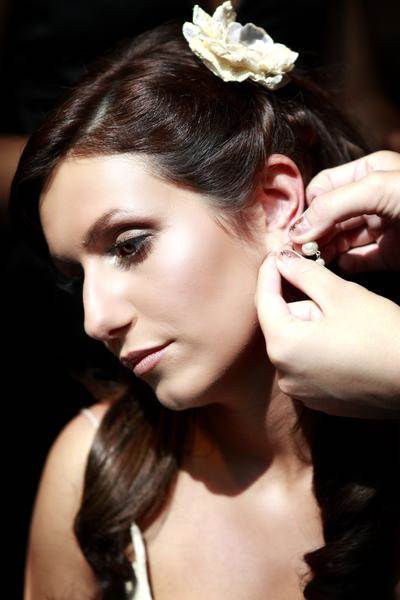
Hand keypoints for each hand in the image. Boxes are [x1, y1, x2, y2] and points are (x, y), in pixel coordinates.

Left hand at [255, 250, 399, 417]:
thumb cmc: (383, 336)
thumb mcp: (340, 294)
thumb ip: (304, 273)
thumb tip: (282, 259)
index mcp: (284, 348)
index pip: (264, 300)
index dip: (270, 272)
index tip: (278, 254)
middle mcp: (285, 375)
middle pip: (284, 324)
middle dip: (305, 305)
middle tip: (336, 300)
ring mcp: (303, 391)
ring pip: (299, 343)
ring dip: (315, 327)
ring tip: (349, 326)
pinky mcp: (321, 400)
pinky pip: (311, 364)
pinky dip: (323, 349)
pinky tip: (351, 345)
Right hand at [288, 150, 399, 271]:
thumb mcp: (377, 188)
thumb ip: (333, 205)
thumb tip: (298, 229)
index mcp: (368, 173)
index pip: (323, 188)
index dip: (309, 209)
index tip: (299, 232)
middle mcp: (372, 199)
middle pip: (327, 217)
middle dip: (311, 233)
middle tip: (298, 252)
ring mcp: (381, 227)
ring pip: (339, 240)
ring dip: (323, 251)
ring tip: (314, 261)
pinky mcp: (389, 253)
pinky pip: (359, 260)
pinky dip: (347, 264)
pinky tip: (342, 264)